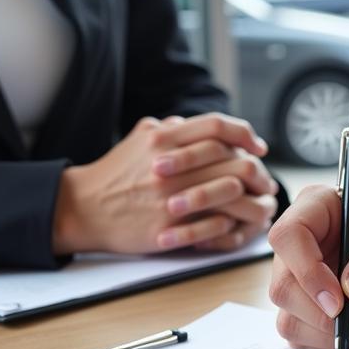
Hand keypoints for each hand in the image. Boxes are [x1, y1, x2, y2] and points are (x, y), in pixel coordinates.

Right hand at [52, 113, 277, 254]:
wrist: (83, 208)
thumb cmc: (115, 173)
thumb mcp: (140, 139)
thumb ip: (172, 128)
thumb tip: (199, 124)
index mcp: (165, 138)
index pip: (218, 127)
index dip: (245, 135)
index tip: (258, 148)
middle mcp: (171, 163)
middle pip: (233, 159)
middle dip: (257, 172)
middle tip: (266, 182)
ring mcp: (171, 195)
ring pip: (231, 191)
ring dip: (252, 200)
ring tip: (260, 205)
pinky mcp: (169, 225)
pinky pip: (215, 223)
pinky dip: (233, 223)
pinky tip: (238, 225)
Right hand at [267, 184, 348, 348]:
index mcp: (320, 210)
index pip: (288, 236)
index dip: (307, 272)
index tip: (339, 302)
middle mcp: (305, 247)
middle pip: (283, 288)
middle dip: (325, 317)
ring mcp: (306, 283)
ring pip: (292, 321)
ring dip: (335, 338)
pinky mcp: (316, 314)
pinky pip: (310, 341)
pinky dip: (345, 347)